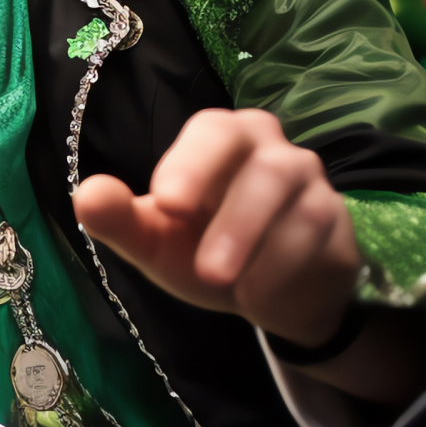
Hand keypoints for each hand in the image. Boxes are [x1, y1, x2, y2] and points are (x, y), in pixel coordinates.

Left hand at [72, 109, 359, 347]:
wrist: (268, 294)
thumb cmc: (201, 249)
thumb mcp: (153, 240)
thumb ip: (118, 217)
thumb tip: (86, 195)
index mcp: (221, 138)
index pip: (211, 131)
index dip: (191, 165)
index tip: (166, 204)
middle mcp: (273, 150)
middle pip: (265, 165)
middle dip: (234, 217)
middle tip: (205, 266)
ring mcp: (313, 184)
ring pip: (297, 207)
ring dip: (257, 249)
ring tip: (220, 282)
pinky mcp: (339, 224)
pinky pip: (318, 243)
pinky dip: (282, 272)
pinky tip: (255, 295)